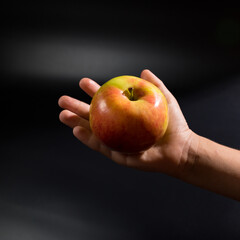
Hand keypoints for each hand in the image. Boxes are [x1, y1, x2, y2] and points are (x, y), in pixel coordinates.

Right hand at [58, 70, 196, 176]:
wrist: (180, 149)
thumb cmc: (174, 125)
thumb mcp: (164, 100)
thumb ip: (154, 85)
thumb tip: (143, 70)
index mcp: (125, 115)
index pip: (106, 102)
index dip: (94, 92)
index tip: (83, 83)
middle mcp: (118, 128)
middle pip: (94, 117)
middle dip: (77, 107)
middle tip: (62, 100)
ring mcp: (116, 141)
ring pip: (92, 131)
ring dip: (76, 123)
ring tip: (63, 114)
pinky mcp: (118, 155)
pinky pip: (101, 146)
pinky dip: (88, 139)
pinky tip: (77, 129)